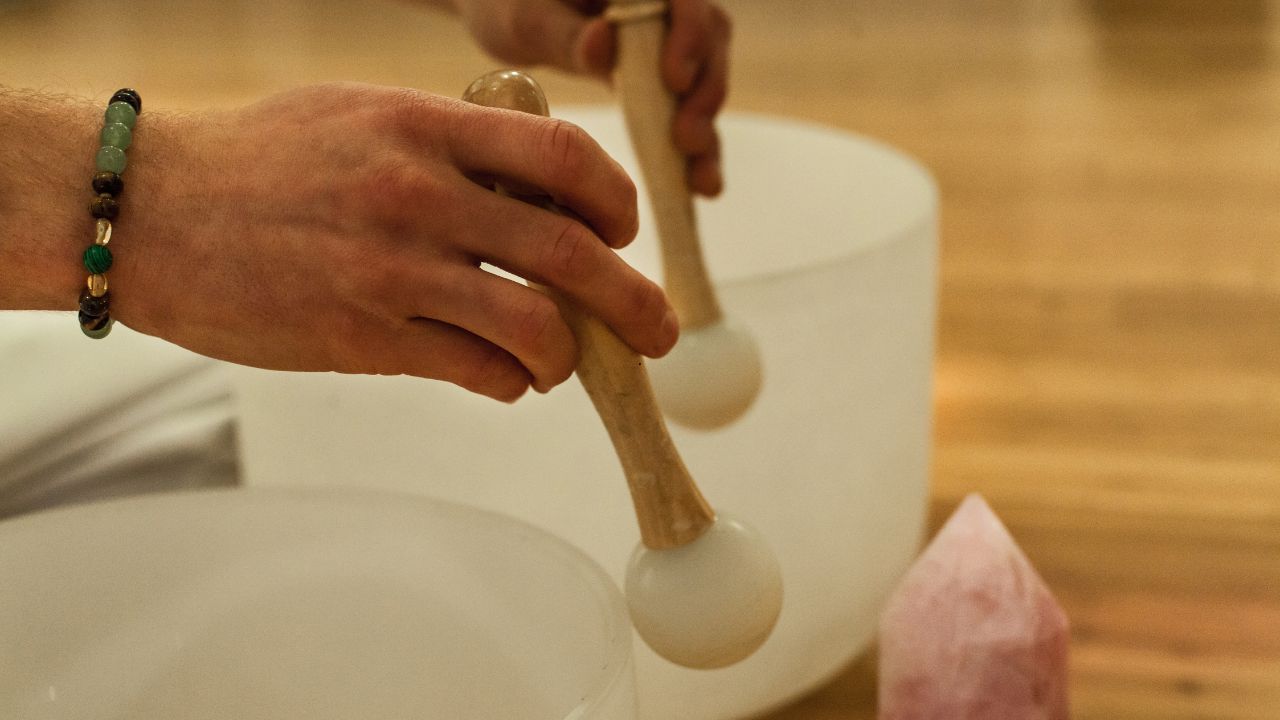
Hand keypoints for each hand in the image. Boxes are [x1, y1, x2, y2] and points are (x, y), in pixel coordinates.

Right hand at [112, 83, 676, 401]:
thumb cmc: (259, 159)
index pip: (563, 158)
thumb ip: (449, 140)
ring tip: (558, 360)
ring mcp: (392, 273)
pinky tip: (498, 374)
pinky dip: (507, 382)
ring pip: (534, 328)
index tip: (622, 228)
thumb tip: (537, 180)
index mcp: (424, 129)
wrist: (148, 211)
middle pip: (572, 253)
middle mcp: (418, 197)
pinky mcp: (364, 339)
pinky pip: (476, 372)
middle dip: (634, 300)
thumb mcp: (361, 113)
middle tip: (657, 328)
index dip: (614, 200)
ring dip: (566, 355)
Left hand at [442, 0, 730, 195]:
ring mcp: (665, 40)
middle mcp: (660, 5)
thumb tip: (605, 45)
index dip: (690, 37)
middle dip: (703, 94)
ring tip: (698, 178)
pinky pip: (685, 107)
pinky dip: (694, 147)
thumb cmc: (507, 2)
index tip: (673, 79)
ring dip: (705, 129)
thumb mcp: (525, 18)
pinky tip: (700, 185)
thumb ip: (564, 34)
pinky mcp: (658, 75)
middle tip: (684, 140)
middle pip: (708, 41)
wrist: (502, 12)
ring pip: (704, 78)